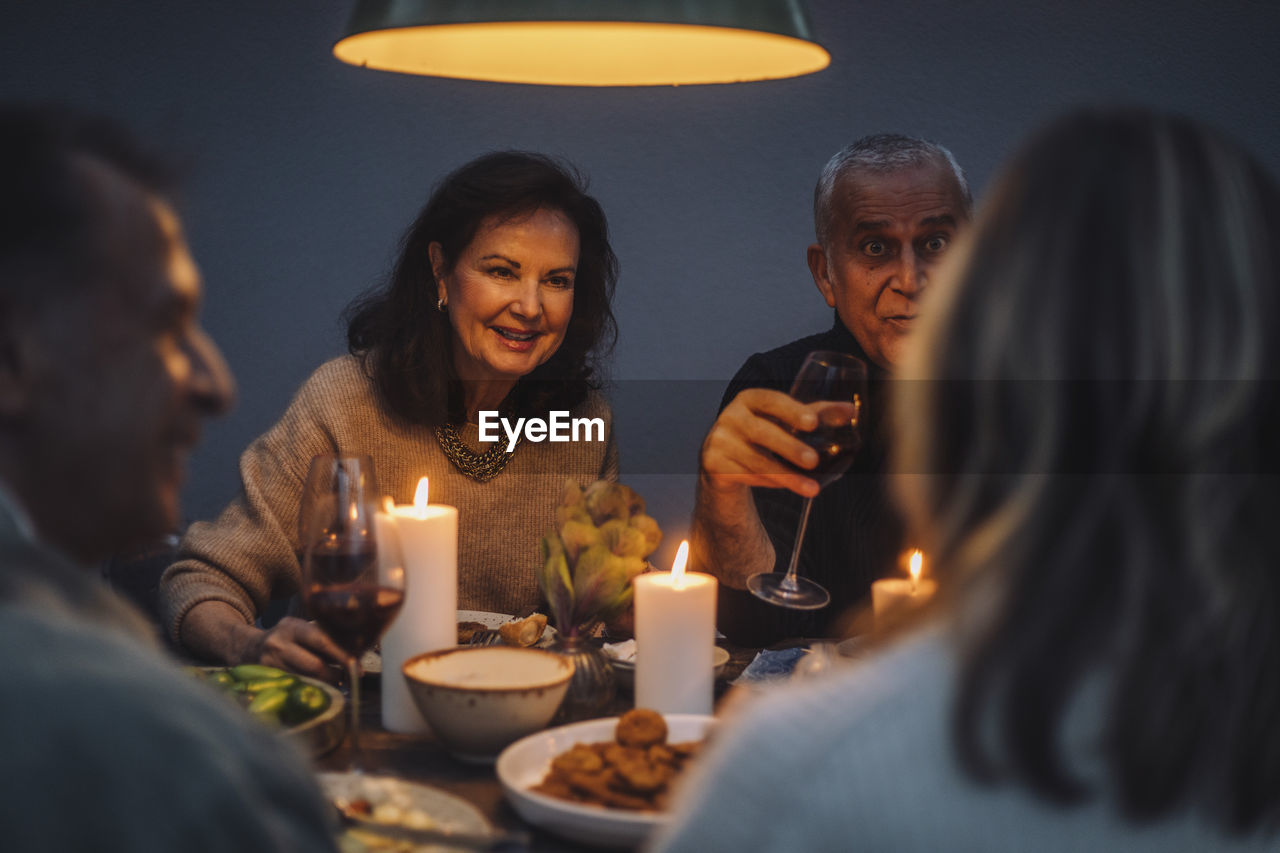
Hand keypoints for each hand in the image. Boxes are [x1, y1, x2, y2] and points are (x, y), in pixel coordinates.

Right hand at [236, 617, 350, 682]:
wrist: (248, 648)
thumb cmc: (284, 638)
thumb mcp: (298, 629)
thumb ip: (320, 636)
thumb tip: (353, 651)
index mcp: (292, 626)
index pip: (321, 641)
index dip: (341, 655)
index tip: (356, 665)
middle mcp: (278, 643)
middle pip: (314, 665)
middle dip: (336, 674)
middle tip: (348, 676)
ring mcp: (270, 663)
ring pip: (306, 680)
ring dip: (326, 684)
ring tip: (336, 681)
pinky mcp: (267, 678)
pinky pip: (295, 686)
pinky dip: (311, 688)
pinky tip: (319, 686)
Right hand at [699, 388, 856, 498]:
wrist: (722, 460)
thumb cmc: (762, 433)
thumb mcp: (784, 421)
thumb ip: (816, 414)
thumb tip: (851, 411)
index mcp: (748, 399)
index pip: (770, 400)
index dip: (791, 410)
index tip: (812, 422)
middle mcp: (730, 416)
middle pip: (762, 432)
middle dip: (789, 447)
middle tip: (814, 460)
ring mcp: (718, 441)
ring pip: (756, 460)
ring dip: (786, 475)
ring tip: (811, 488)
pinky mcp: (713, 465)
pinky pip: (746, 476)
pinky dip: (770, 483)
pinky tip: (788, 486)